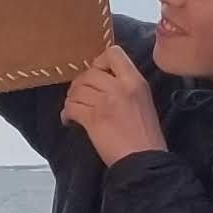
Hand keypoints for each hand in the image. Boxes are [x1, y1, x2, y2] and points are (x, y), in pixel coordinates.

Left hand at [58, 43, 165, 162]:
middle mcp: (119, 87)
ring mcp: (105, 103)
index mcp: (135, 81)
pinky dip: (67, 114)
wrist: (143, 159)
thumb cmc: (146, 135)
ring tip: (75, 109)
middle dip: (81, 84)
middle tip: (82, 96)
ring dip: (72, 99)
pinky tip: (70, 120)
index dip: (100, 62)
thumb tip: (103, 79)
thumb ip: (126, 85)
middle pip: (89, 72)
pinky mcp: (92, 119)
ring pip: (77, 90)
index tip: (99, 76)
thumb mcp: (143, 100)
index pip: (113, 53)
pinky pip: (71, 107)